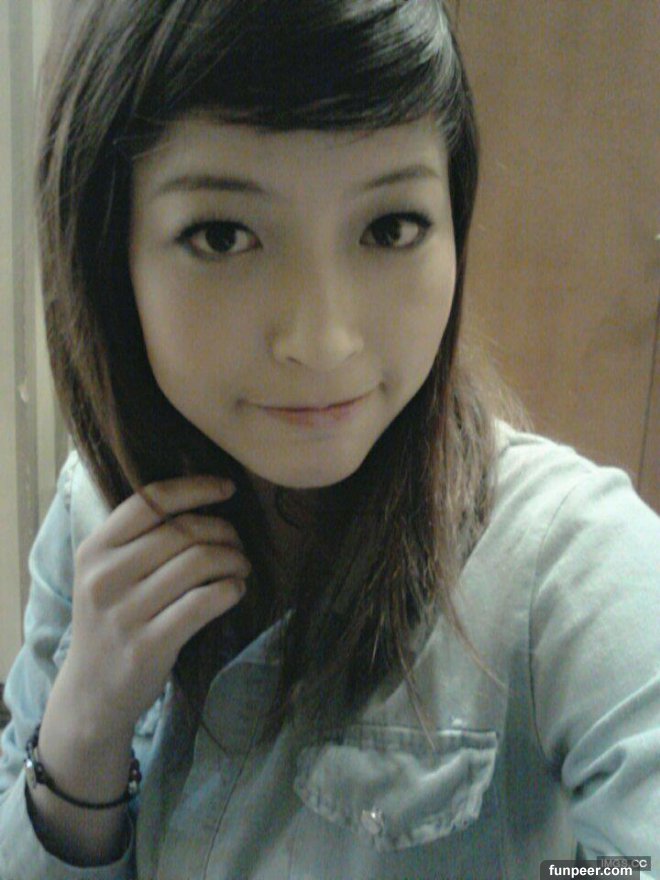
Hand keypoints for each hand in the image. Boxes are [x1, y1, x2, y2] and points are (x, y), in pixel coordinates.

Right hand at [53, 475, 249, 738]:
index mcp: (94, 549)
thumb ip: (139, 538)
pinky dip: (230, 589)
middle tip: (238, 544)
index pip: (151, 500)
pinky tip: (235, 590)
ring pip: (198, 562)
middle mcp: (105, 576)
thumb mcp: (106, 574)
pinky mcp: (149, 645)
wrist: (91, 693)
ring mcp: (125, 612)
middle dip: (223, 531)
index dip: (196, 488)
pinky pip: (204, 602)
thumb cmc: (110, 621)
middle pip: (183, 531)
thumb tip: (201, 499)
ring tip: (241, 567)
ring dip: (233, 559)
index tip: (227, 488)